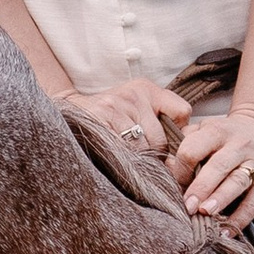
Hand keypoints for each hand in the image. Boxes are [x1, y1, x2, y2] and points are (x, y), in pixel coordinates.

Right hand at [74, 76, 193, 158]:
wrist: (71, 111)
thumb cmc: (111, 115)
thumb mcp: (137, 107)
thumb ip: (160, 120)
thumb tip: (181, 155)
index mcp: (147, 89)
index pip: (181, 112)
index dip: (178, 135)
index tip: (170, 147)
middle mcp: (133, 96)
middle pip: (161, 140)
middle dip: (155, 157)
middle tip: (147, 164)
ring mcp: (116, 108)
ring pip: (141, 150)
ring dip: (138, 163)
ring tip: (129, 162)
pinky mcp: (100, 121)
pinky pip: (122, 153)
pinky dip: (122, 162)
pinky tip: (117, 160)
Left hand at [176, 103, 253, 226]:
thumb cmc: (228, 136)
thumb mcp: (207, 131)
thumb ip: (186, 145)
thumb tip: (166, 168)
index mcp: (218, 131)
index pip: (193, 149)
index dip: (181, 169)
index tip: (175, 185)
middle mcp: (239, 145)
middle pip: (217, 166)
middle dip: (200, 188)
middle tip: (188, 206)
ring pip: (237, 182)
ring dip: (220, 199)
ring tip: (206, 213)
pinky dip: (239, 219)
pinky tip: (226, 232)